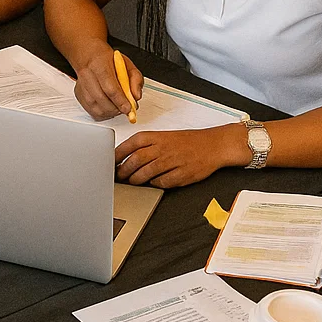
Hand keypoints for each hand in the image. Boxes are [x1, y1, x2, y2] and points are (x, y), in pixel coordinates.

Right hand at [73, 43, 142, 119]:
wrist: (89, 55)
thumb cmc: (108, 60)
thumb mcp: (127, 64)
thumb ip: (135, 79)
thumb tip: (136, 96)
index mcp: (100, 64)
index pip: (109, 87)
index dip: (120, 100)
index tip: (128, 108)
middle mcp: (87, 74)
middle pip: (101, 98)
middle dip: (115, 108)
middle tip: (124, 108)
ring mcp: (81, 84)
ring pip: (94, 106)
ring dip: (109, 112)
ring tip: (117, 108)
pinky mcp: (78, 93)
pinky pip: (90, 110)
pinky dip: (102, 113)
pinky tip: (108, 108)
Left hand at [114, 123, 247, 188]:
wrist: (213, 145)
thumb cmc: (187, 141)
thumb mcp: (164, 137)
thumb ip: (146, 146)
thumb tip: (124, 157)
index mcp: (156, 136)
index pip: (130, 144)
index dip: (117, 155)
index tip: (108, 162)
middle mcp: (163, 147)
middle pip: (135, 160)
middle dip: (123, 171)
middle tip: (118, 176)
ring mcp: (172, 161)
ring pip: (146, 173)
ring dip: (136, 179)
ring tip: (131, 182)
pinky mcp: (181, 174)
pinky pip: (162, 182)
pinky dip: (155, 184)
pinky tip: (152, 183)